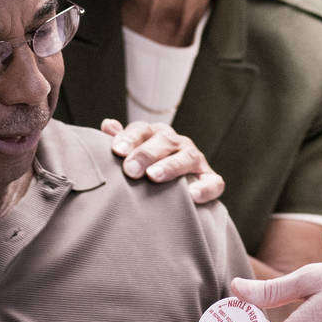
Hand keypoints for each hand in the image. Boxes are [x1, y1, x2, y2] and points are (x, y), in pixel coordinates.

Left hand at [100, 118, 224, 203]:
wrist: (174, 193)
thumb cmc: (145, 171)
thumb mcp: (132, 154)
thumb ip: (122, 141)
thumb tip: (108, 125)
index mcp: (155, 135)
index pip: (142, 130)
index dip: (130, 138)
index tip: (117, 150)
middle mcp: (177, 143)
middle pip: (164, 140)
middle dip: (146, 153)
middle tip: (131, 169)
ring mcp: (195, 160)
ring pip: (188, 157)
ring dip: (171, 166)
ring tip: (154, 176)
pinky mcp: (210, 179)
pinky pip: (213, 182)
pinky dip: (205, 188)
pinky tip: (192, 196)